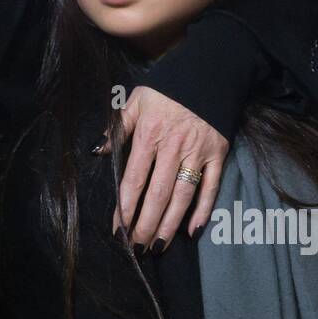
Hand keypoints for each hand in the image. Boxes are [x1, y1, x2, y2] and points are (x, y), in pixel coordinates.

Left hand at [101, 87, 227, 247]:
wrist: (210, 71)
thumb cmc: (168, 87)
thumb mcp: (136, 100)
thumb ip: (117, 127)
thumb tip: (98, 151)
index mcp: (149, 135)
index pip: (133, 179)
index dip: (124, 207)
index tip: (118, 229)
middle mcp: (173, 147)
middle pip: (157, 194)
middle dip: (145, 224)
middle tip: (137, 248)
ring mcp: (198, 153)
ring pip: (183, 196)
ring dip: (169, 224)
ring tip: (158, 246)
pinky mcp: (219, 155)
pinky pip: (211, 188)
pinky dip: (203, 211)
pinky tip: (192, 232)